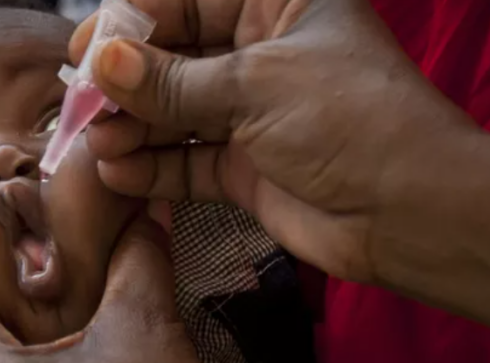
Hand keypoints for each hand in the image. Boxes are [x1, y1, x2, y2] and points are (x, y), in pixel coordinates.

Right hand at [72, 0, 479, 283]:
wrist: (406, 213)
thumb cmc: (349, 122)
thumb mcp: (253, 86)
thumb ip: (172, 81)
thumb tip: (103, 63)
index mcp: (278, 5)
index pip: (187, 1)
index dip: (132, 23)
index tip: (85, 51)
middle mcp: (261, 55)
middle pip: (174, 60)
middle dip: (127, 84)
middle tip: (84, 108)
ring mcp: (252, 115)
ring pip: (175, 115)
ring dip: (134, 129)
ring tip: (98, 145)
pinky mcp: (245, 168)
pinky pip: (187, 163)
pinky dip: (153, 169)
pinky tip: (119, 174)